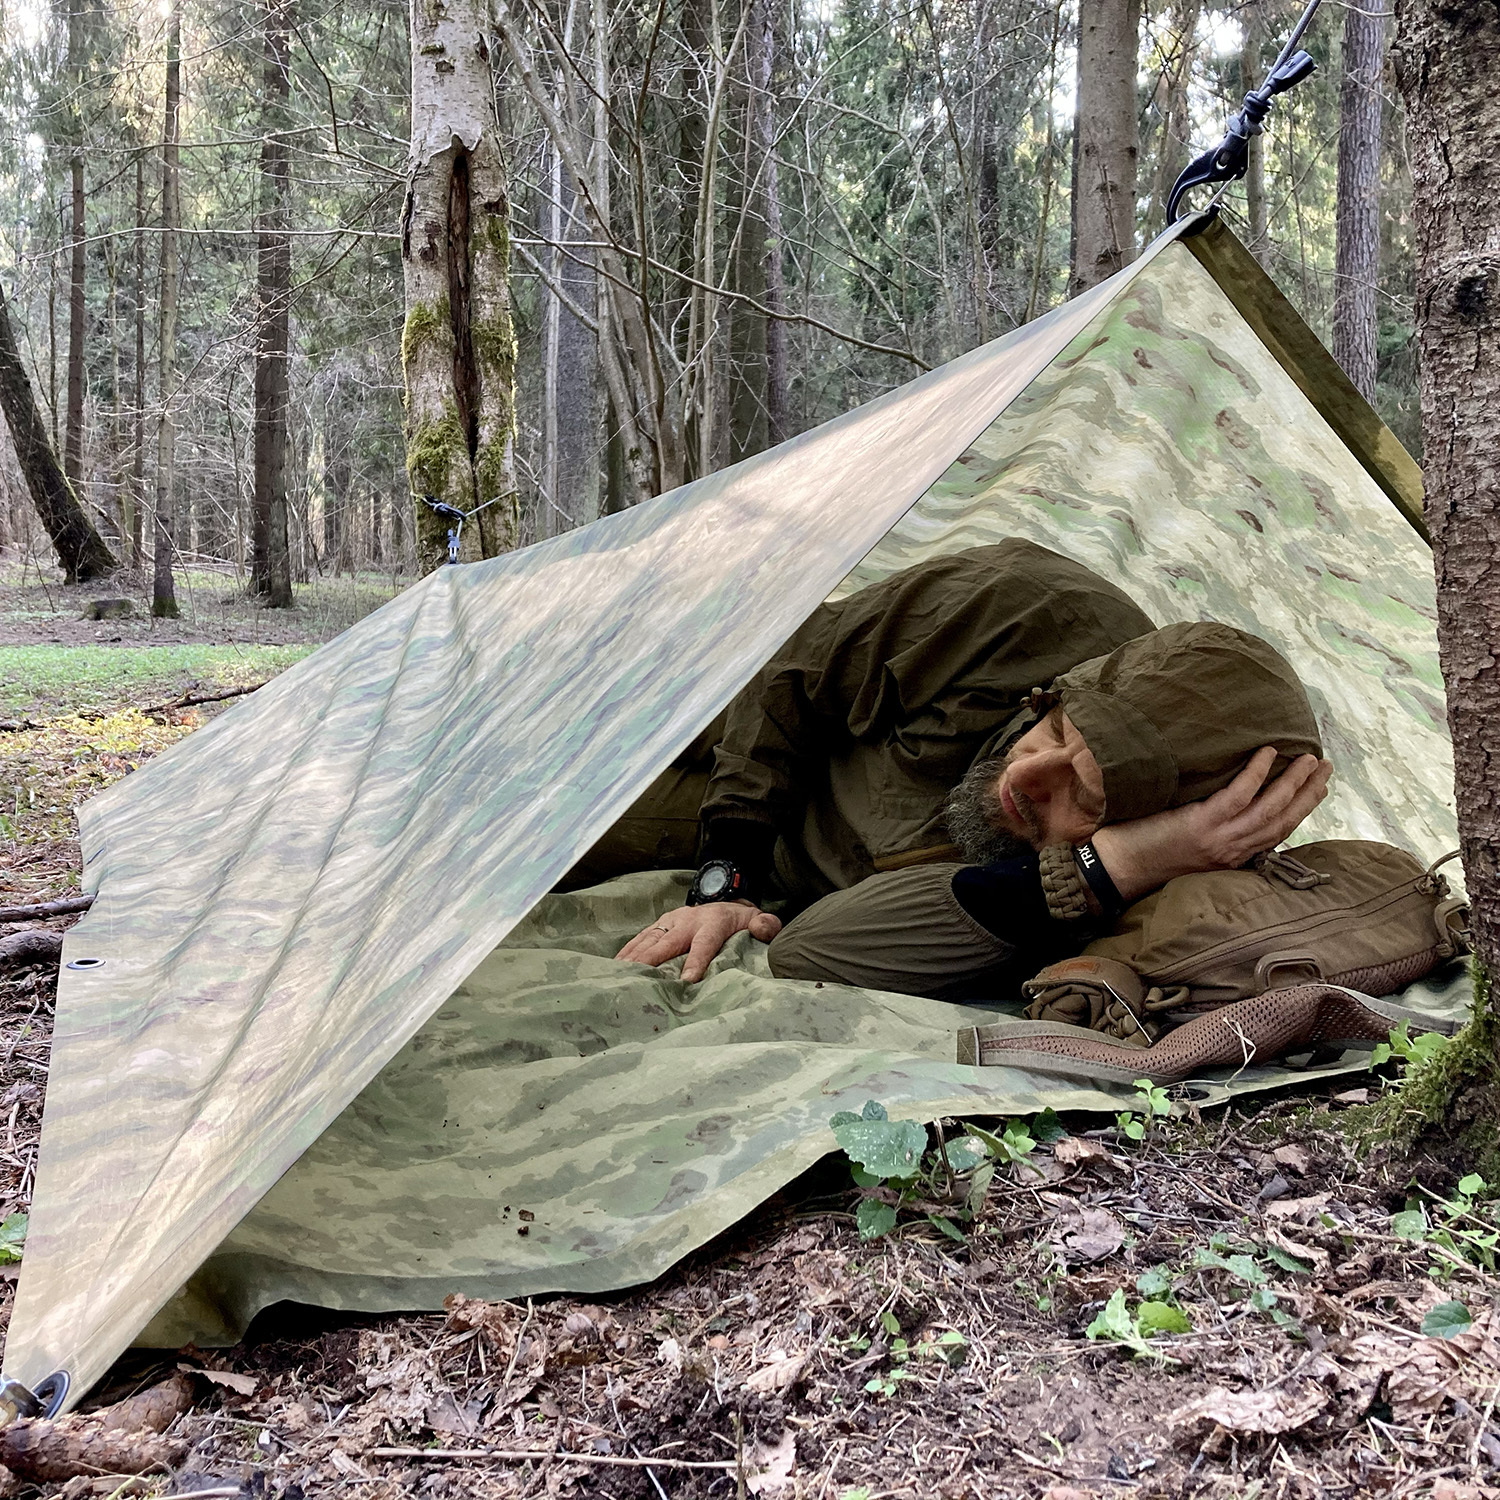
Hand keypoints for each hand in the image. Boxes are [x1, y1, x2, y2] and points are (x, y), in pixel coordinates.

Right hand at [615, 902, 782, 982]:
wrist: (723, 902)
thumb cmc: (741, 921)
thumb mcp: (758, 920)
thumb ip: (766, 925)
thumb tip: (763, 928)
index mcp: (714, 922)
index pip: (704, 944)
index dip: (696, 962)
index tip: (687, 981)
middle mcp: (688, 920)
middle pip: (668, 942)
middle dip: (652, 960)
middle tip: (637, 978)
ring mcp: (671, 921)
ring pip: (650, 939)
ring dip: (635, 957)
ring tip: (621, 975)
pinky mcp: (660, 924)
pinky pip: (641, 938)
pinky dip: (628, 952)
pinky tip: (616, 966)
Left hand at [1091, 748, 1332, 902]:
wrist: (1117, 870)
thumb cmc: (1147, 856)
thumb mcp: (1193, 851)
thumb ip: (1216, 834)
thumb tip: (1231, 805)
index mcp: (1234, 858)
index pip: (1279, 832)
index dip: (1302, 809)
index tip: (1320, 788)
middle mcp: (1234, 851)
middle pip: (1284, 820)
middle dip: (1310, 793)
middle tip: (1325, 767)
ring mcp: (1220, 839)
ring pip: (1270, 808)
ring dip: (1294, 782)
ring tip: (1310, 758)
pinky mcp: (1201, 825)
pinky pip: (1237, 796)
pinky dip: (1255, 773)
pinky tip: (1266, 753)